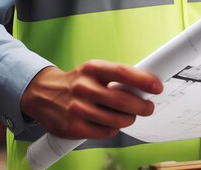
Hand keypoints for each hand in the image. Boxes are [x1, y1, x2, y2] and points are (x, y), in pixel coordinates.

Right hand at [20, 60, 162, 139]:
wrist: (43, 94)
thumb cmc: (76, 81)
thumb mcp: (93, 71)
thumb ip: (115, 77)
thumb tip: (144, 85)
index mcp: (92, 68)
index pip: (122, 72)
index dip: (143, 80)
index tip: (157, 87)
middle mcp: (84, 87)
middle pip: (122, 100)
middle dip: (141, 106)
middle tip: (148, 107)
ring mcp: (78, 108)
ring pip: (116, 119)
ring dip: (129, 119)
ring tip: (130, 116)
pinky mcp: (73, 127)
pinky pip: (105, 132)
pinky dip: (114, 128)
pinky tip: (111, 122)